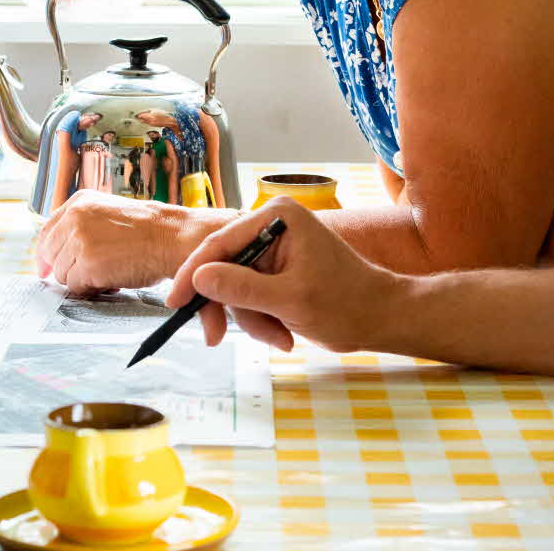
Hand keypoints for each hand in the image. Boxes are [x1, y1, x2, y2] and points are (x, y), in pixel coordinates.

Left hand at [34, 189, 228, 292]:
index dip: (46, 253)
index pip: (47, 231)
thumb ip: (82, 227)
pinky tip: (110, 281)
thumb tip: (57, 255)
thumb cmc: (148, 231)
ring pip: (62, 274)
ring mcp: (79, 240)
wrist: (171, 238)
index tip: (46, 268)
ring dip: (82, 279)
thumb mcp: (109, 214)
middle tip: (94, 271)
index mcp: (79, 202)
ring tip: (108, 273)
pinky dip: (91, 289)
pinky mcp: (87, 263)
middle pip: (52, 255)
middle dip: (69, 268)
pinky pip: (75, 287)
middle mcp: (75, 217)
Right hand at [165, 197, 405, 353]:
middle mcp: (271, 225)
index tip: (173, 301)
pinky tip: (281, 334)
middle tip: (217, 337)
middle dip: (230, 305)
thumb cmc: (345, 304)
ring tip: (278, 338)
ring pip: (235, 285)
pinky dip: (259, 318)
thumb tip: (197, 277)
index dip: (193, 272)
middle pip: (224, 265)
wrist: (380, 319)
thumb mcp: (289, 299)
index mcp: (276, 217)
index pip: (220, 241)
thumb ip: (242, 287)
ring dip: (250, 317)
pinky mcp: (277, 268)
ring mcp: (274, 247)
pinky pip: (250, 293)